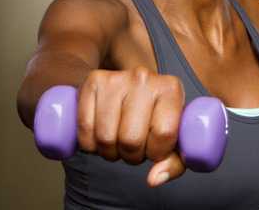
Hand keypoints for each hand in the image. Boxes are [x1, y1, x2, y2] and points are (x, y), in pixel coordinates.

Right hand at [76, 66, 185, 186]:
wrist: (130, 84)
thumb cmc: (155, 114)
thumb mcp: (175, 135)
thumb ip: (174, 162)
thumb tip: (154, 179)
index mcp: (171, 88)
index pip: (163, 134)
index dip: (156, 153)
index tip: (154, 150)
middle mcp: (144, 79)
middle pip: (131, 138)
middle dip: (131, 156)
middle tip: (133, 149)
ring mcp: (116, 79)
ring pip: (105, 137)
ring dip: (109, 152)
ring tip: (118, 144)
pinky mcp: (92, 82)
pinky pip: (84, 128)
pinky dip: (89, 145)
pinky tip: (100, 139)